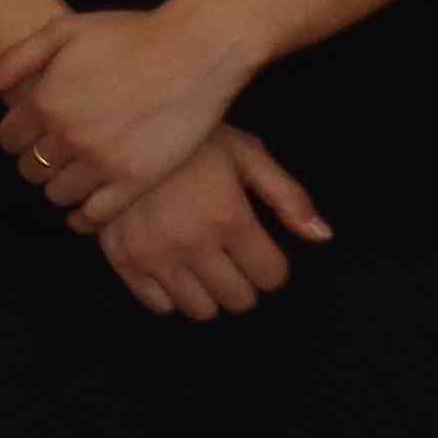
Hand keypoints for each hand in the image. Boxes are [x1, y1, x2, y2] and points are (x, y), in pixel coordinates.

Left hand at [0, 4, 245, 235]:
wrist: (196, 52)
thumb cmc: (130, 35)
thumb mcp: (64, 31)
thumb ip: (14, 60)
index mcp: (44, 101)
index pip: (9, 139)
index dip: (17, 137)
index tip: (32, 135)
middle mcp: (67, 135)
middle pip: (30, 169)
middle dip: (37, 162)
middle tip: (55, 155)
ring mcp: (101, 161)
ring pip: (58, 194)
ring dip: (60, 187)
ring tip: (75, 175)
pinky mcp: (136, 180)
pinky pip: (95, 214)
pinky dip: (84, 216)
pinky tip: (87, 208)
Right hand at [91, 127, 326, 321]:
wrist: (115, 128)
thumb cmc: (189, 141)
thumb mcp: (246, 154)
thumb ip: (288, 196)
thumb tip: (322, 236)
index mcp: (229, 218)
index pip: (271, 277)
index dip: (271, 265)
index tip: (259, 250)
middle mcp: (192, 244)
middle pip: (239, 299)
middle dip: (243, 281)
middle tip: (230, 257)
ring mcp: (153, 254)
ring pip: (200, 310)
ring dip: (208, 291)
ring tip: (201, 263)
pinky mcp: (122, 258)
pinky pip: (159, 305)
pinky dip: (170, 292)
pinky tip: (171, 265)